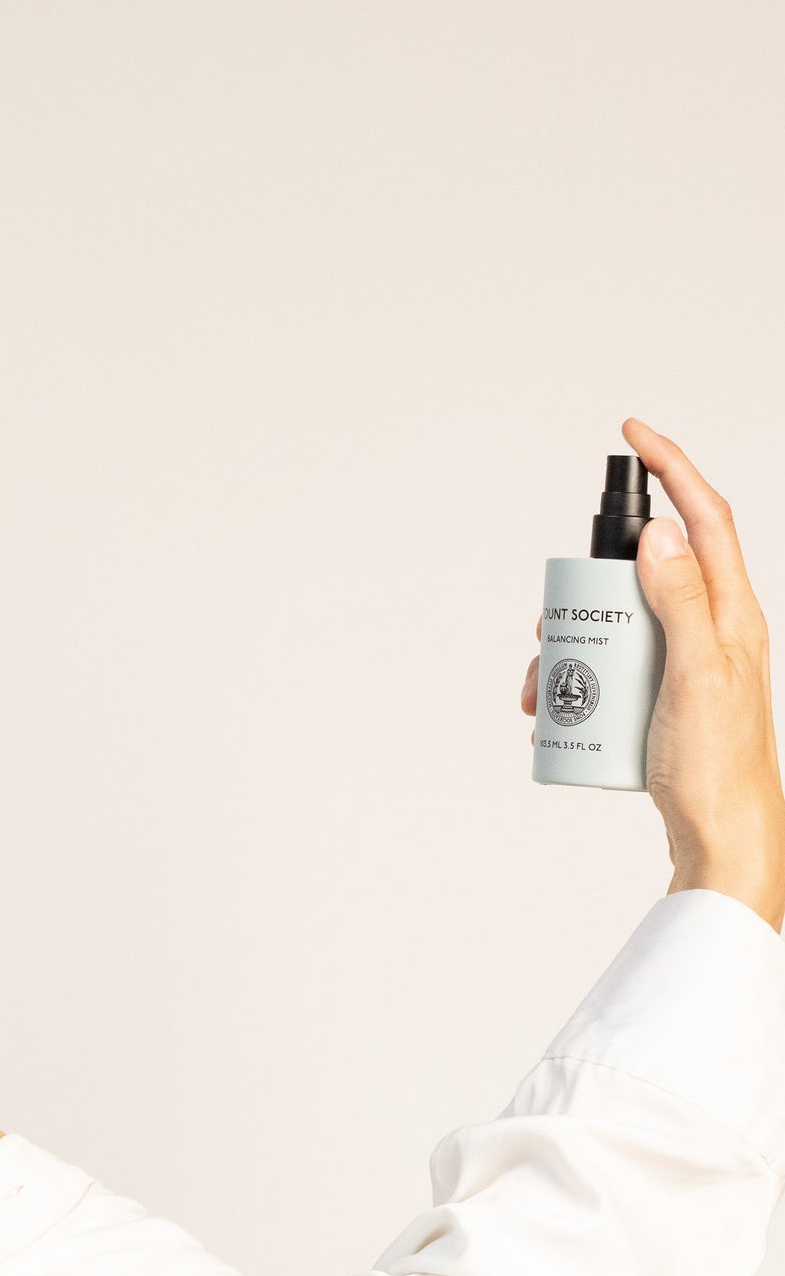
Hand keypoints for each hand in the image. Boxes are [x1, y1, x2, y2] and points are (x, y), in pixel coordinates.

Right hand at [522, 421, 784, 932]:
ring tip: (540, 683)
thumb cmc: (719, 769)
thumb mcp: (698, 676)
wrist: (725, 842)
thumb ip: (681, 601)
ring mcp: (689, 667)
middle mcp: (714, 632)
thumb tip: (658, 536)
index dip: (672, 467)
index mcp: (733, 614)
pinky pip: (616, 671)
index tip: (632, 433)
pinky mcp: (666, 702)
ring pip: (621, 625)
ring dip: (573, 643)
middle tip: (554, 617)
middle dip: (588, 585)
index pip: (705, 518)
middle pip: (646, 573)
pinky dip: (579, 682)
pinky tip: (554, 712)